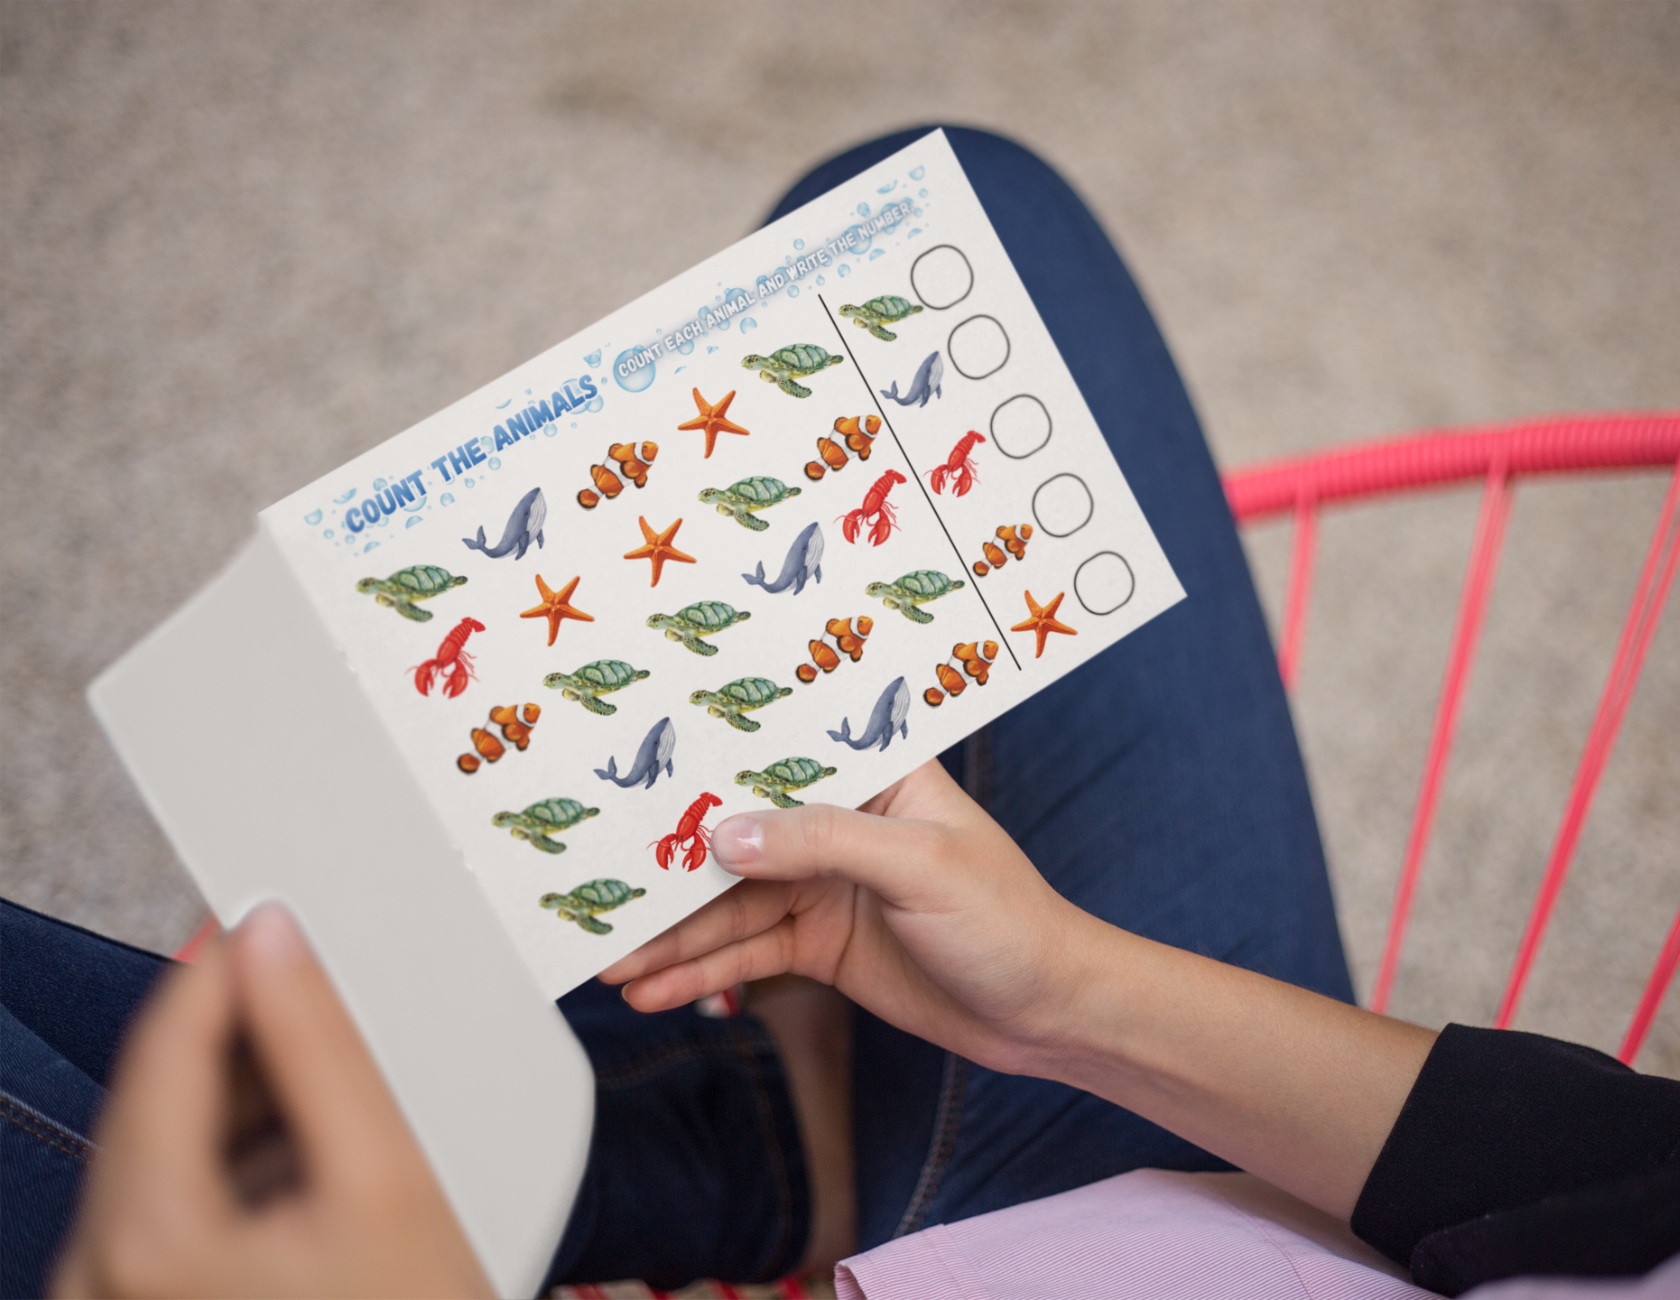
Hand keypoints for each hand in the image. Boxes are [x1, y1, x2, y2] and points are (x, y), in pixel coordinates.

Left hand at [53, 905, 491, 1299]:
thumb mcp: (388, 1176)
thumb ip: (324, 1047)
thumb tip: (275, 941)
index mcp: (145, 1238)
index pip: (166, 1045)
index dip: (224, 963)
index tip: (273, 910)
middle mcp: (95, 1278)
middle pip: (157, 1098)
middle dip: (239, 1034)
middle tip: (320, 988)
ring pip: (161, 1149)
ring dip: (240, 1097)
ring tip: (332, 1090)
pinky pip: (167, 1206)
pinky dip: (231, 1164)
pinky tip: (305, 1160)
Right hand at [601, 759, 1103, 1077]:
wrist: (1046, 1013)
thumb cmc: (1008, 918)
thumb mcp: (921, 865)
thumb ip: (822, 842)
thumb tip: (725, 834)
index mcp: (871, 774)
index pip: (775, 753)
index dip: (706, 759)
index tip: (634, 766)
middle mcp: (838, 822)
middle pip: (735, 833)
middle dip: (667, 861)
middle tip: (593, 880)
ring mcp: (822, 885)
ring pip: (728, 902)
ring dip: (670, 931)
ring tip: (607, 956)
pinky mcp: (817, 943)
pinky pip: (745, 953)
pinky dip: (698, 972)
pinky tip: (652, 987)